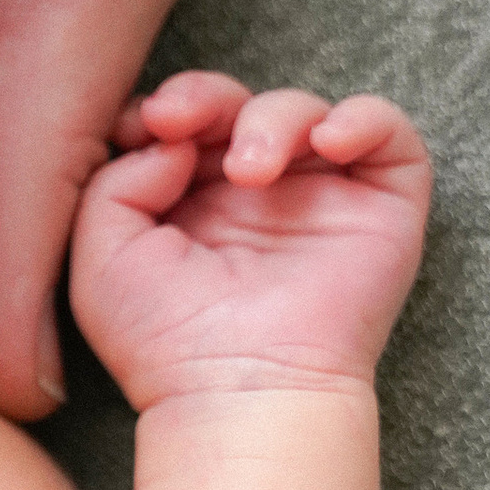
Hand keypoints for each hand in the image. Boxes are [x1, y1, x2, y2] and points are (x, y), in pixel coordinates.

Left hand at [73, 70, 432, 406]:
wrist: (239, 391)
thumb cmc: (166, 342)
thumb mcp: (102, 257)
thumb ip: (114, 182)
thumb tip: (169, 139)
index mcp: (190, 205)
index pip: (185, 122)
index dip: (169, 106)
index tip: (148, 124)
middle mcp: (255, 198)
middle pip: (239, 105)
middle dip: (209, 98)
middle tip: (186, 122)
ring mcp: (319, 199)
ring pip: (304, 111)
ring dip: (273, 118)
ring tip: (249, 170)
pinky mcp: (380, 208)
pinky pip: (387, 132)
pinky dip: (362, 119)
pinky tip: (327, 143)